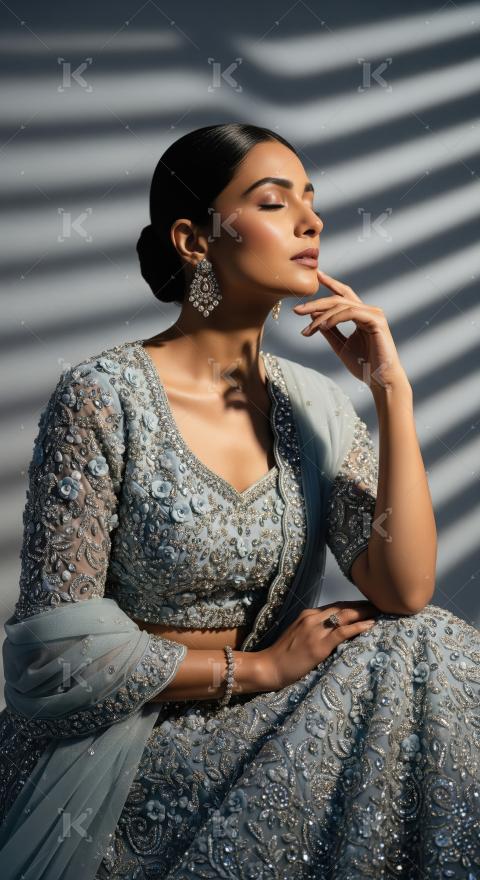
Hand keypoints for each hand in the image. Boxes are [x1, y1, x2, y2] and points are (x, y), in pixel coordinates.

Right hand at [258, 600, 380, 690]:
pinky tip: (370, 625)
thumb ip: (315, 629)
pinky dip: (358, 627)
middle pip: (343, 607)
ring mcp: (315, 630)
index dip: (354, 604)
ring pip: (345, 616)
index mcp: (308, 615)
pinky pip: (342, 632)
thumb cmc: (283, 655)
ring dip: (365, 612)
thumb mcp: (299, 635)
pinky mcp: (319, 645)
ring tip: (382, 611)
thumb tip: (334, 630)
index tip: (369, 605)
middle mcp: (312, 618)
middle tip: (382, 604)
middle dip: (363, 605)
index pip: (336, 606)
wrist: (269, 666)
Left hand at [292, 269, 409, 392]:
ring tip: (308, 328)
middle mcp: (368, 311)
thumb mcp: (340, 345)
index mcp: (361, 315)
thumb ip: (329, 330)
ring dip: (321, 316)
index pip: (343, 295)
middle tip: (297, 310)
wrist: (380, 380)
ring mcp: (374, 314)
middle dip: (316, 303)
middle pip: (338, 299)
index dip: (330, 283)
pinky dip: (334, 318)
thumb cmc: (364, 365)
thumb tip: (313, 317)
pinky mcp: (376, 321)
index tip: (315, 276)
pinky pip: (351, 313)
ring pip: (342, 306)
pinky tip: (323, 326)